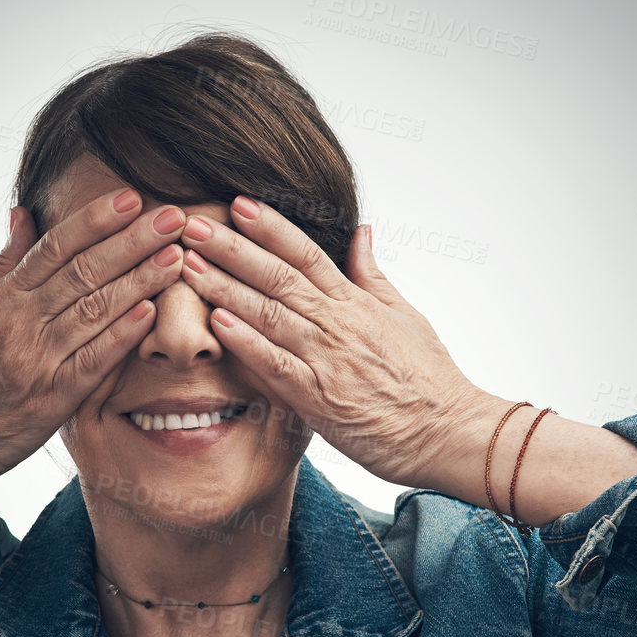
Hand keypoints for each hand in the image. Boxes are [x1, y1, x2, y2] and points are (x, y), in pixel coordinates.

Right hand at [0, 191, 187, 486]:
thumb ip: (3, 260)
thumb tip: (25, 212)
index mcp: (2, 295)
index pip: (55, 247)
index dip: (94, 220)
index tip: (131, 198)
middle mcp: (21, 321)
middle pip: (84, 271)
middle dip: (132, 242)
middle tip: (173, 218)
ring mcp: (38, 359)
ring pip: (94, 311)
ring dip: (139, 281)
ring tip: (175, 257)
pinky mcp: (52, 397)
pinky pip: (93, 361)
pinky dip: (121, 335)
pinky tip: (150, 312)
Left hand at [175, 196, 488, 491]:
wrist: (447, 431)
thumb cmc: (429, 379)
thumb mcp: (405, 316)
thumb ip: (373, 275)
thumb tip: (361, 231)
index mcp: (355, 303)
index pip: (306, 254)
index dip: (270, 227)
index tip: (237, 204)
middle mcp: (337, 324)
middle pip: (277, 276)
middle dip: (232, 248)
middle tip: (192, 224)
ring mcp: (326, 359)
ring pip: (269, 314)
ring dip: (225, 288)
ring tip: (188, 265)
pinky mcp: (319, 398)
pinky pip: (276, 365)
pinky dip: (247, 343)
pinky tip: (217, 323)